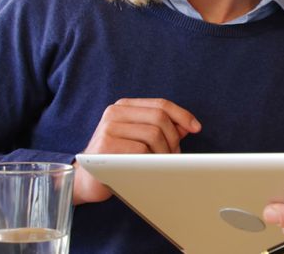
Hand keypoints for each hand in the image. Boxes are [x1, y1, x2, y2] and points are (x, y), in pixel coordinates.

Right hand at [72, 98, 200, 204]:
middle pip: (160, 118)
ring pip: (153, 135)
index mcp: (124, 106)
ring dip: (165, 152)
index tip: (196, 128)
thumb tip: (188, 126)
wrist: (86, 180)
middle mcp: (114, 112)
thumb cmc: (117, 158)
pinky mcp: (105, 147)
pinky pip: (141, 151)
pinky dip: (153, 161)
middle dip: (173, 138)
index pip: (161, 104)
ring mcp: (108, 128)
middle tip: (174, 155)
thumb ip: (162, 129)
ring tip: (162, 163)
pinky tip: (150, 168)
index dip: (182, 115)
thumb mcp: (140, 139)